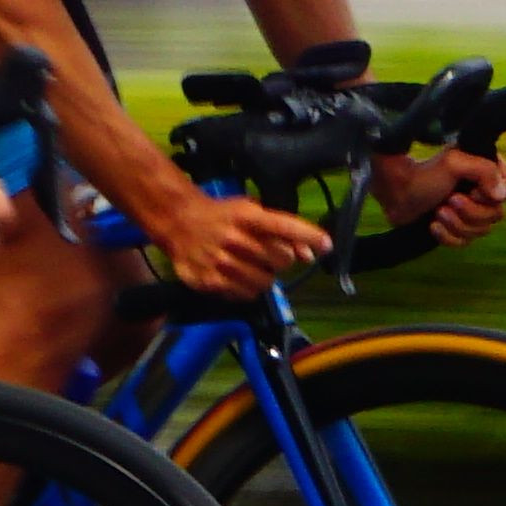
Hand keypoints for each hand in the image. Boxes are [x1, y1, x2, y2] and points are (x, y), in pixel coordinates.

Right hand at [157, 193, 328, 299]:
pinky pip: (245, 294)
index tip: (326, 245)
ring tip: (251, 266)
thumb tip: (308, 254)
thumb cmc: (222, 216)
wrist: (179, 222)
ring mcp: (221, 262)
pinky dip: (248, 288)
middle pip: (281, 260)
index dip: (308, 236)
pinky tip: (238, 276)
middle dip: (281, 260)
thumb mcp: (251, 212)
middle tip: (268, 255)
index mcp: (247, 216)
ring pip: (265, 282)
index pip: (284, 226)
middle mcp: (235, 238)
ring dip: (264, 276)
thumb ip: (280, 231)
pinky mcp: (211, 281)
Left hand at [372, 146, 505, 247]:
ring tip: (438, 212)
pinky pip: (465, 242)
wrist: (394, 193)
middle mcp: (481, 191)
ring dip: (458, 224)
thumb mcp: (454, 162)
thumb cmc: (423, 173)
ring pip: (482, 231)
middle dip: (471, 212)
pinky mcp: (455, 228)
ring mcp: (469, 211)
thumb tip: (501, 194)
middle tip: (449, 201)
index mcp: (485, 170)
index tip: (476, 191)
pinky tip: (433, 225)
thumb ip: (484, 171)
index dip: (498, 194)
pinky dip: (448, 237)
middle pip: (497, 214)